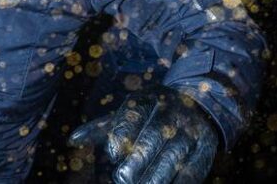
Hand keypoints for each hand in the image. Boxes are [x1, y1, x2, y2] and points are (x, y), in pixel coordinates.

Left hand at [69, 88, 218, 183]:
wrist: (200, 105)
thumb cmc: (153, 114)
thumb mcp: (130, 114)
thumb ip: (103, 129)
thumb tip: (72, 140)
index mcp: (149, 101)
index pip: (135, 115)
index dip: (123, 134)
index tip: (113, 154)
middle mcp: (170, 114)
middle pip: (153, 138)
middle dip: (137, 161)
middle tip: (122, 178)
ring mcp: (189, 132)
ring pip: (172, 157)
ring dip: (155, 177)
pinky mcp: (203, 151)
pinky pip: (191, 171)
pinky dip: (177, 183)